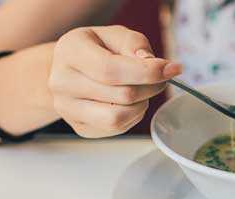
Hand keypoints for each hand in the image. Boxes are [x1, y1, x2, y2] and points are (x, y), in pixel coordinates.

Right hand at [48, 25, 181, 137]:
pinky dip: (133, 116)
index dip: (147, 72)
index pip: (111, 70)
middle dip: (151, 87)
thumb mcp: (115, 34)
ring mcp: (67, 108)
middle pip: (122, 95)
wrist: (71, 69)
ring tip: (142, 90)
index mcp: (70, 52)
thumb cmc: (97, 49)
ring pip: (119, 117)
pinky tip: (130, 103)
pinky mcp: (79, 127)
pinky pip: (116, 129)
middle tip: (160, 78)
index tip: (172, 69)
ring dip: (142, 104)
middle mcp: (62, 82)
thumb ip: (134, 43)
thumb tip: (151, 62)